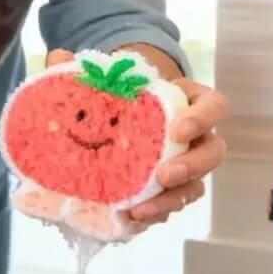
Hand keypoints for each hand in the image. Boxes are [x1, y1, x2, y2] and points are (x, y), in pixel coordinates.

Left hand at [45, 48, 227, 226]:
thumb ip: (86, 71)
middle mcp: (195, 137)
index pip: (214, 106)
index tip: (177, 129)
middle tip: (163, 175)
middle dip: (192, 166)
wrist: (113, 123)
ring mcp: (185, 167)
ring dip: (173, 199)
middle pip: (213, 152)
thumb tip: (59, 56)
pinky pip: (171, 205)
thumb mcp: (107, 80)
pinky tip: (131, 217)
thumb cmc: (121, 98)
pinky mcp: (168, 191)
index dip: (203, 118)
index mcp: (188, 102)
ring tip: (142, 208)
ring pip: (196, 186)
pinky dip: (155, 213)